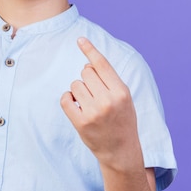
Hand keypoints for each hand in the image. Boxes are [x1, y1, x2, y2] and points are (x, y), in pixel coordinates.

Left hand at [60, 37, 140, 167]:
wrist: (121, 151)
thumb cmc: (122, 120)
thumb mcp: (124, 98)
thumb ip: (110, 81)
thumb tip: (87, 64)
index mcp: (121, 92)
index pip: (102, 65)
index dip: (90, 50)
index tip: (80, 40)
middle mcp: (108, 100)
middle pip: (86, 73)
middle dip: (87, 79)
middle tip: (95, 94)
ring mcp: (93, 112)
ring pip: (75, 85)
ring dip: (78, 90)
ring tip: (88, 103)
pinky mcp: (81, 123)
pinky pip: (66, 99)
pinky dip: (68, 100)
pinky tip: (76, 107)